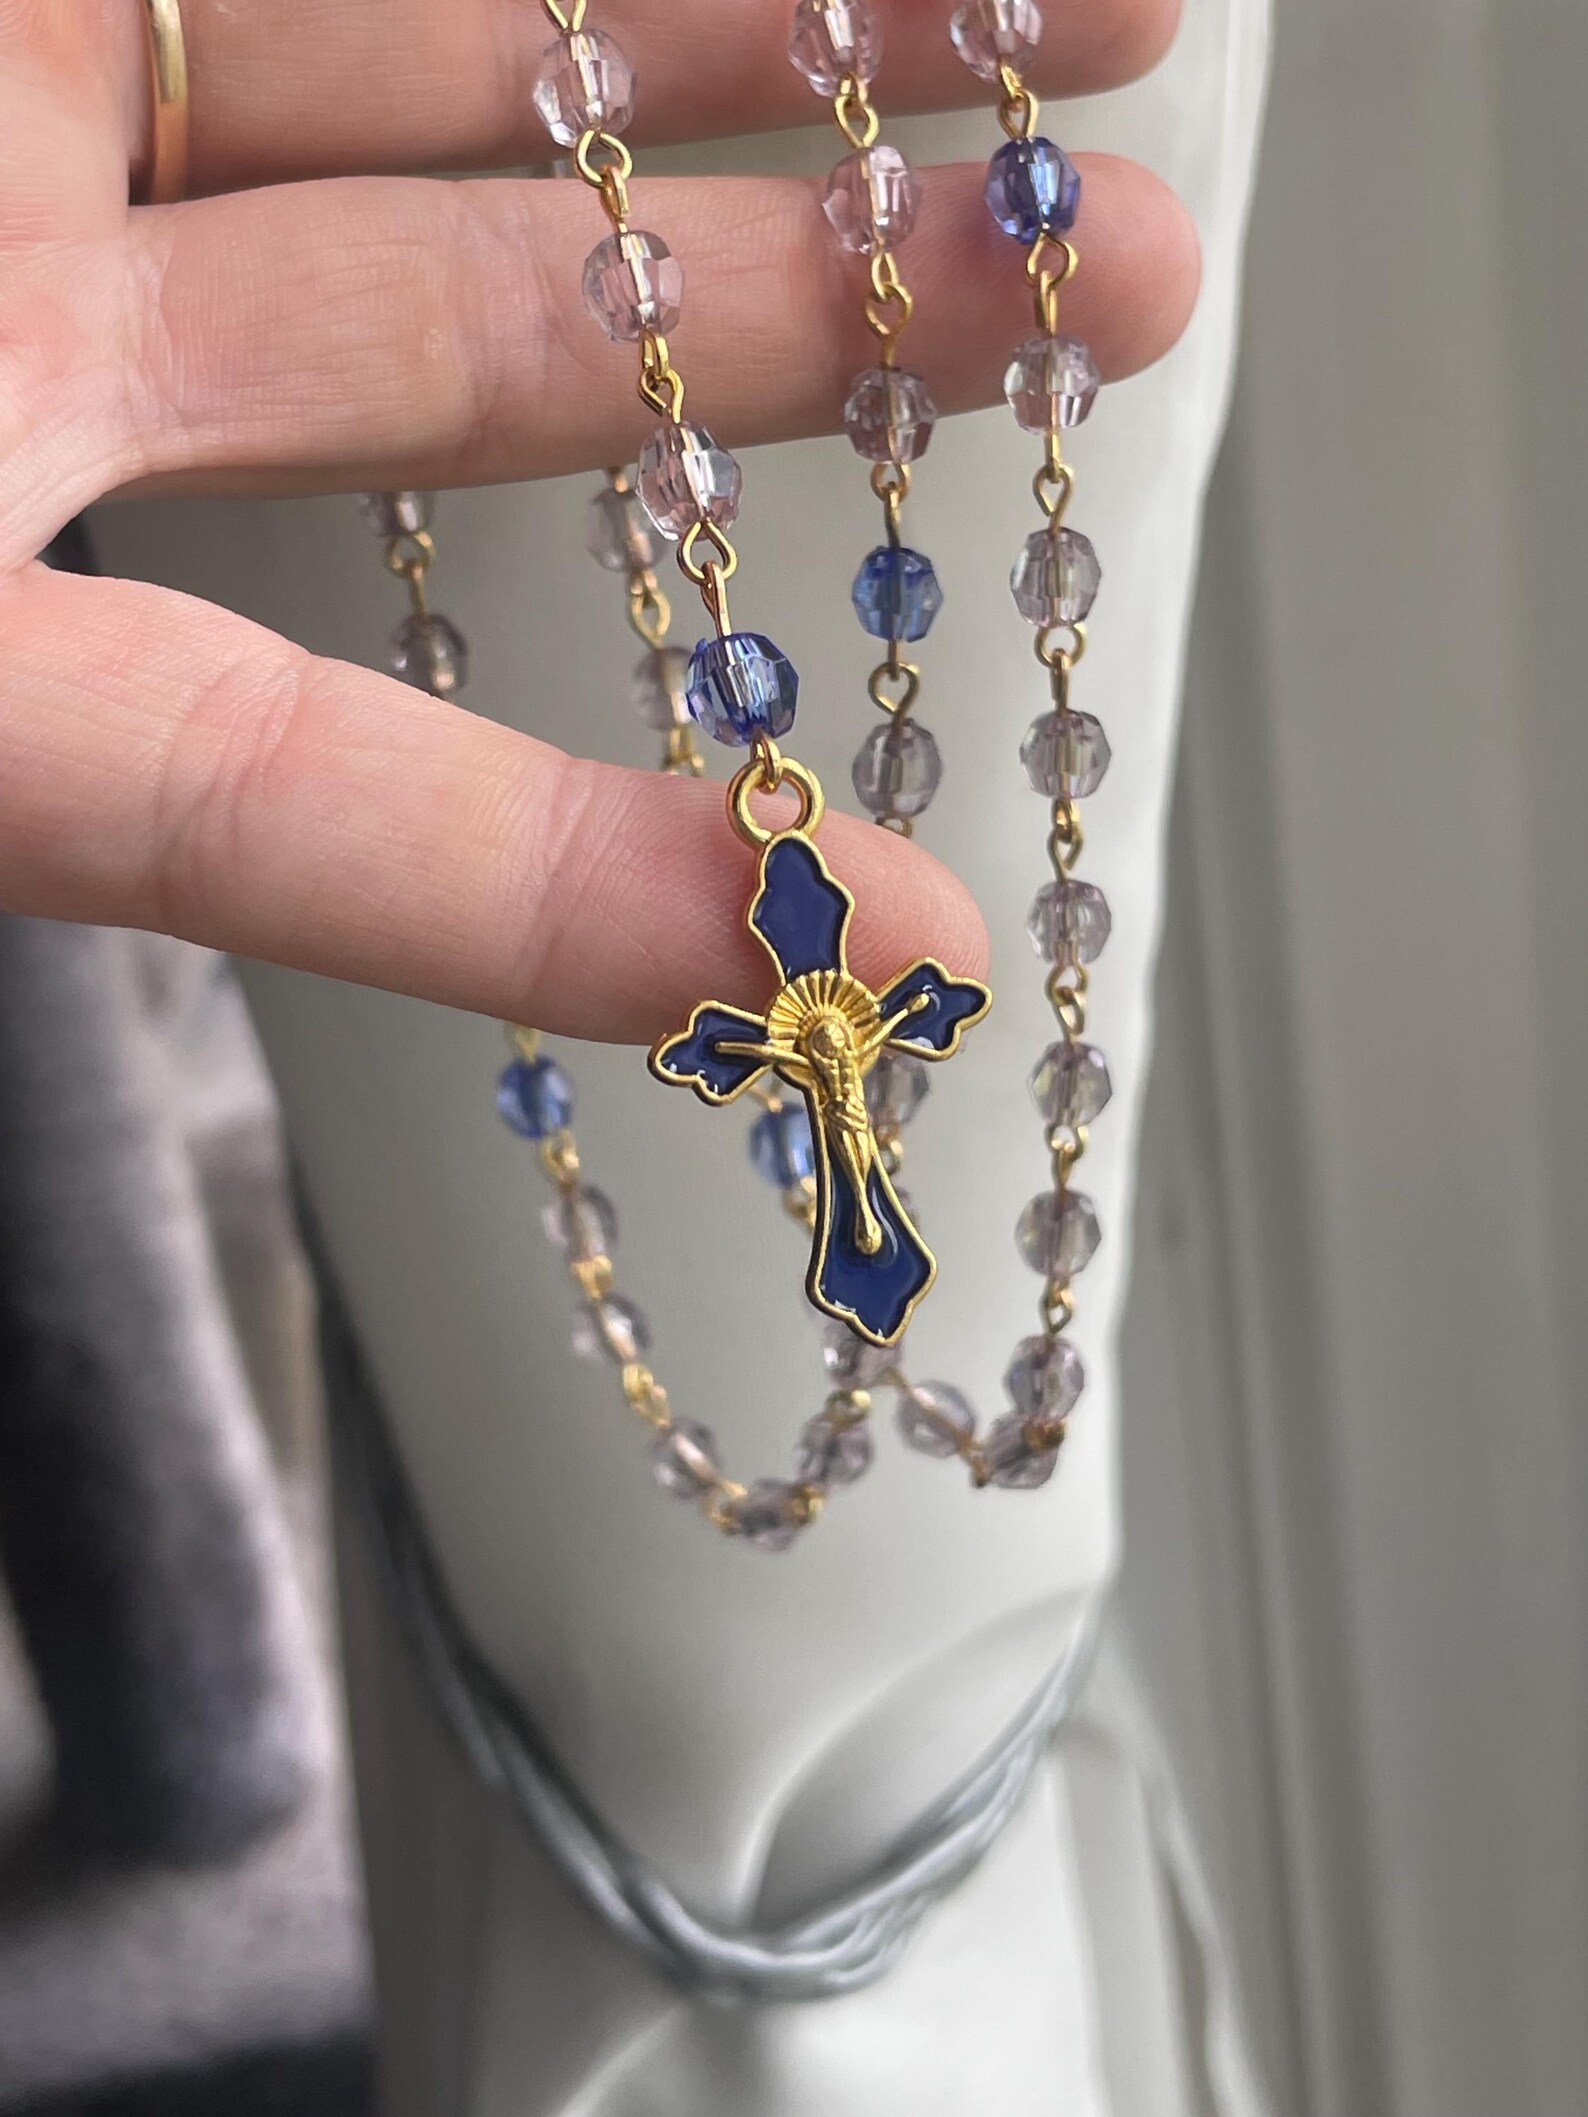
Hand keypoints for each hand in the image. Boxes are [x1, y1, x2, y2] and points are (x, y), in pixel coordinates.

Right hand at [0, 0, 1196, 1040]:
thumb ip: (216, 823)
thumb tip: (742, 962)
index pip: (309, 800)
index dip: (595, 881)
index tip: (915, 928)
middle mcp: (0, 360)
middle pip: (444, 339)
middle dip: (804, 305)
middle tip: (1112, 284)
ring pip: (411, 59)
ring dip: (744, 37)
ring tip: (1071, 8)